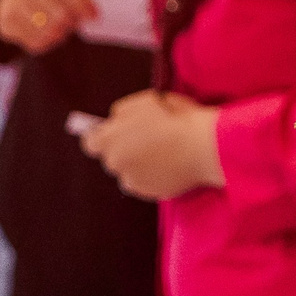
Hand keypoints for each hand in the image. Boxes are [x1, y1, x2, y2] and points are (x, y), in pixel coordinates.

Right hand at [0, 0, 105, 53]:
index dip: (82, 2)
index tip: (96, 16)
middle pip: (59, 13)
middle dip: (74, 21)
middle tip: (77, 20)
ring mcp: (13, 2)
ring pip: (49, 30)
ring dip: (62, 33)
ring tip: (63, 25)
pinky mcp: (5, 22)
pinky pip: (36, 42)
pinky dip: (48, 42)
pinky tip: (48, 32)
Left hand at [79, 89, 223, 199]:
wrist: (205, 146)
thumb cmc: (177, 119)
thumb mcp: (146, 101)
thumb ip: (123, 112)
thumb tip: (113, 120)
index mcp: (111, 139)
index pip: (90, 143)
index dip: (101, 137)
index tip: (114, 134)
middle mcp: (116, 163)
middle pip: (110, 158)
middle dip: (123, 150)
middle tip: (145, 140)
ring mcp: (132, 180)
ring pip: (127, 172)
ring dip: (137, 165)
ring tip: (161, 153)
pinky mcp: (148, 193)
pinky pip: (144, 183)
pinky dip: (152, 176)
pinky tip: (168, 165)